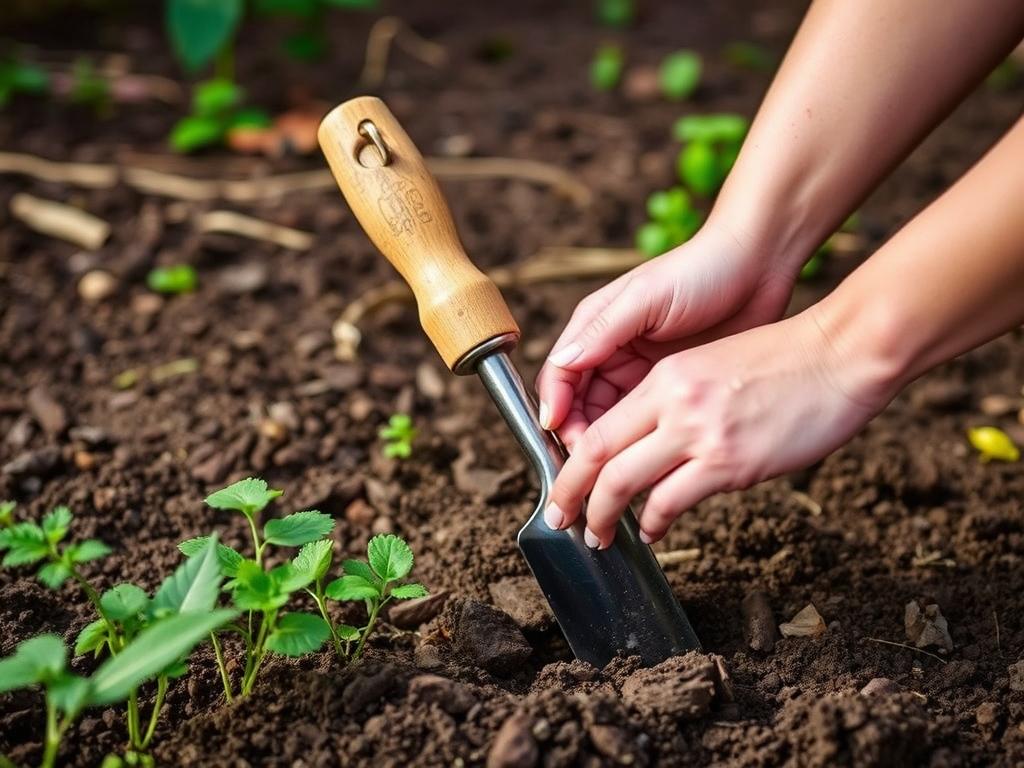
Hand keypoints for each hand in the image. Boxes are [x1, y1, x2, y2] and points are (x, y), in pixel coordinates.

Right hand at [535, 222, 795, 448]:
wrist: (760, 267)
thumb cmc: (703, 270)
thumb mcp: (647, 298)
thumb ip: (602, 332)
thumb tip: (563, 362)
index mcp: (596, 327)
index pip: (561, 376)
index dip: (557, 409)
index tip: (562, 437)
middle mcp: (611, 350)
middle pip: (579, 404)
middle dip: (578, 435)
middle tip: (589, 465)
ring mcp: (642, 370)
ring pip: (610, 418)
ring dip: (608, 444)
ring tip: (615, 469)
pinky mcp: (671, 387)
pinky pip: (645, 421)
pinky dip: (639, 442)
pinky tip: (646, 457)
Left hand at [542, 310, 894, 546]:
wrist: (842, 355)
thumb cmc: (786, 361)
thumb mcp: (713, 367)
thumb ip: (677, 404)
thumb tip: (653, 446)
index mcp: (666, 377)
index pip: (599, 426)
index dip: (571, 462)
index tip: (563, 485)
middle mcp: (673, 402)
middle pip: (597, 456)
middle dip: (569, 495)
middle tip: (559, 520)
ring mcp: (700, 432)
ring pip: (624, 483)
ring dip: (603, 517)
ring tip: (597, 536)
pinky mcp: (730, 461)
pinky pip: (671, 501)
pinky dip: (652, 523)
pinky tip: (650, 531)